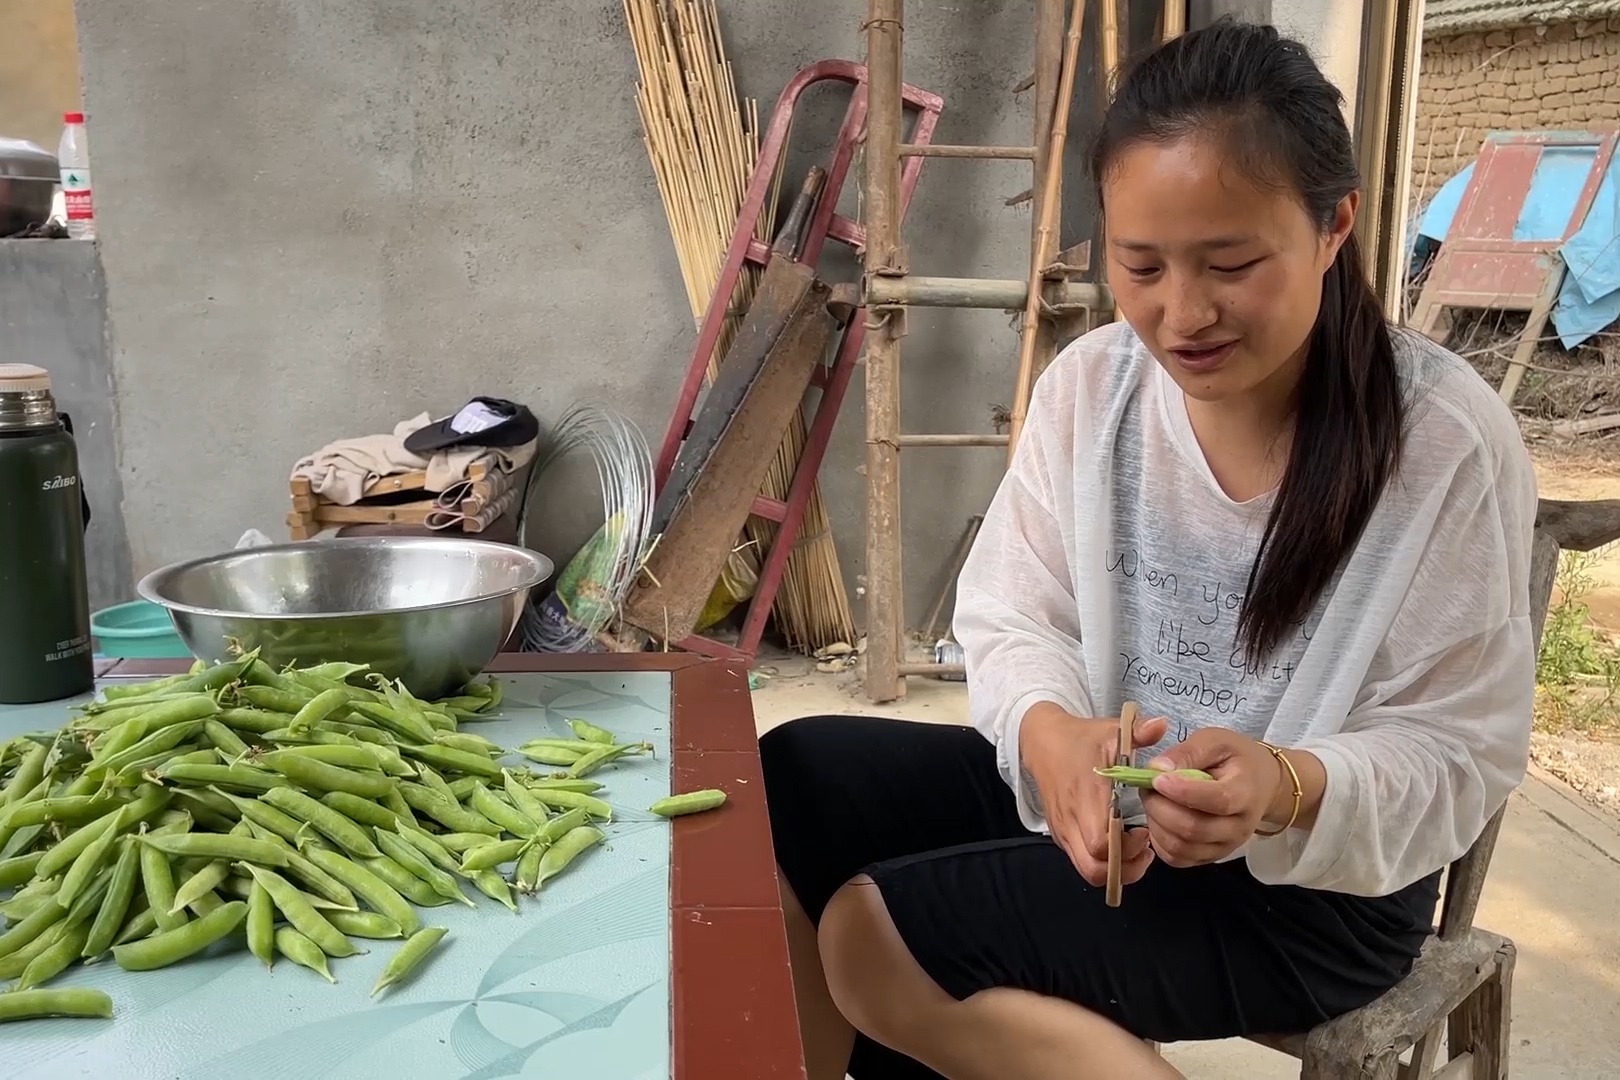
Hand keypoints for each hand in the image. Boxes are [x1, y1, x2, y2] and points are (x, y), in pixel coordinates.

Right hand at [1020, 703, 1168, 887]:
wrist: (1042, 743)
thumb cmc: (1082, 739)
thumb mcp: (1112, 730)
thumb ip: (1139, 730)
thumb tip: (1163, 724)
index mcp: (1085, 796)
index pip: (1101, 843)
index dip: (1127, 848)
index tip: (1145, 831)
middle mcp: (1070, 820)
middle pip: (1094, 869)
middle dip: (1125, 868)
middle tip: (1144, 847)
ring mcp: (1062, 831)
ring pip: (1086, 871)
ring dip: (1114, 870)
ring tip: (1134, 850)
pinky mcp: (1060, 835)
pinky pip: (1080, 861)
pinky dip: (1102, 863)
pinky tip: (1118, 844)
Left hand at [1138, 728, 1285, 866]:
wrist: (1262, 785)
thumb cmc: (1236, 760)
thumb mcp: (1216, 741)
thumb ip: (1188, 752)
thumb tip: (1158, 768)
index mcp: (1245, 793)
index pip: (1217, 800)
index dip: (1182, 792)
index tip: (1157, 778)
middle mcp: (1238, 827)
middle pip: (1193, 829)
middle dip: (1160, 807)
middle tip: (1147, 786)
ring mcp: (1225, 846)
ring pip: (1180, 847)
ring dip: (1156, 823)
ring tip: (1153, 799)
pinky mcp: (1210, 857)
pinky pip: (1176, 858)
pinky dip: (1159, 840)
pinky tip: (1159, 817)